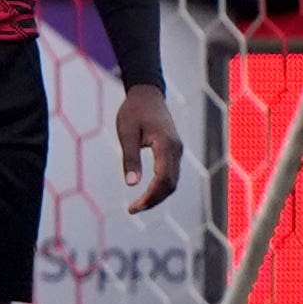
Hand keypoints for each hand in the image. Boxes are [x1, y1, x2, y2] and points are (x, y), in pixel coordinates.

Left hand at [117, 82, 182, 213]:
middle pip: (170, 184)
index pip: (163, 179)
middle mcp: (176, 150)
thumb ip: (130, 158)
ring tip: (137, 205)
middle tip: (133, 210)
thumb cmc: (133, 111)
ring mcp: (177, 151)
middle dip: (153, 200)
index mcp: (166, 145)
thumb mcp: (126, 133)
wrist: (147, 94)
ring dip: (157, 195)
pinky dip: (160, 186)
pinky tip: (146, 193)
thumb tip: (131, 185)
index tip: (133, 208)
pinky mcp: (174, 151)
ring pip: (173, 181)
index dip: (150, 197)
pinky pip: (171, 174)